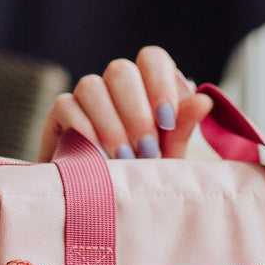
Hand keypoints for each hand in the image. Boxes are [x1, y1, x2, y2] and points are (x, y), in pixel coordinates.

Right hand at [37, 46, 215, 161]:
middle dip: (136, 113)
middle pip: (120, 70)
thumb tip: (204, 100)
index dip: (159, 84)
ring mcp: (86, 97)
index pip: (152, 58)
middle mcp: (115, 86)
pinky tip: (99, 157)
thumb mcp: (169, 157)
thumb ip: (182, 128)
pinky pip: (66, 105)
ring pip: (91, 85)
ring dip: (111, 125)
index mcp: (147, 87)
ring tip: (125, 159)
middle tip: (148, 150)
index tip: (167, 122)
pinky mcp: (60, 114)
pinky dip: (85, 131)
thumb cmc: (143, 176)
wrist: (108, 206)